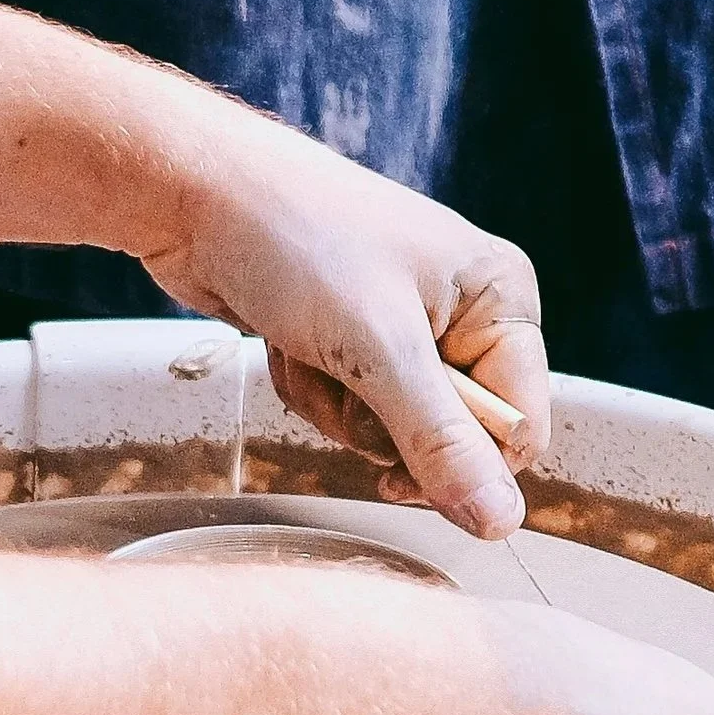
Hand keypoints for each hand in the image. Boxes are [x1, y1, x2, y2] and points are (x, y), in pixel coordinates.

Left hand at [136, 117, 551, 538]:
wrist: (194, 192)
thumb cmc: (294, 242)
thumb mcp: (376, 348)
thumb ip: (441, 441)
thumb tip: (502, 523)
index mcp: (498, 297)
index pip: (519, 429)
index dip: (463, 465)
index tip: (396, 473)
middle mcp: (462, 312)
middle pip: (450, 438)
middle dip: (379, 423)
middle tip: (340, 370)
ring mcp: (403, 326)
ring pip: (389, 431)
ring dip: (334, 405)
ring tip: (304, 341)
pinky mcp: (349, 338)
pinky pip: (346, 408)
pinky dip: (308, 387)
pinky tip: (284, 339)